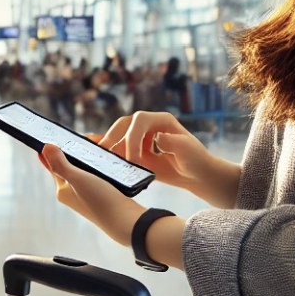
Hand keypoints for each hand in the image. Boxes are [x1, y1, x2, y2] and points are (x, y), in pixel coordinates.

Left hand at [40, 138, 185, 268]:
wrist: (128, 222)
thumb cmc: (101, 201)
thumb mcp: (78, 179)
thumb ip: (60, 164)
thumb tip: (44, 148)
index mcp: (62, 190)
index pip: (52, 165)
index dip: (52, 150)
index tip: (51, 134)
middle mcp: (72, 194)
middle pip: (68, 165)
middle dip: (71, 152)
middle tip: (77, 136)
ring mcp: (86, 195)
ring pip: (82, 170)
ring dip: (86, 158)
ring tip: (92, 144)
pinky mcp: (100, 196)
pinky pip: (95, 175)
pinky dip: (97, 166)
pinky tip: (104, 158)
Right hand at [102, 112, 240, 207]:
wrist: (198, 175)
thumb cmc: (197, 161)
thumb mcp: (189, 151)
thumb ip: (173, 143)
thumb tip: (157, 137)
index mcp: (161, 120)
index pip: (139, 121)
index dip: (132, 138)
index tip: (132, 159)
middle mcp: (148, 125)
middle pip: (124, 124)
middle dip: (112, 135)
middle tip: (102, 151)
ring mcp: (141, 137)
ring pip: (118, 135)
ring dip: (107, 144)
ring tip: (96, 156)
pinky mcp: (136, 150)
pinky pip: (119, 148)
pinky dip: (109, 151)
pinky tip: (97, 156)